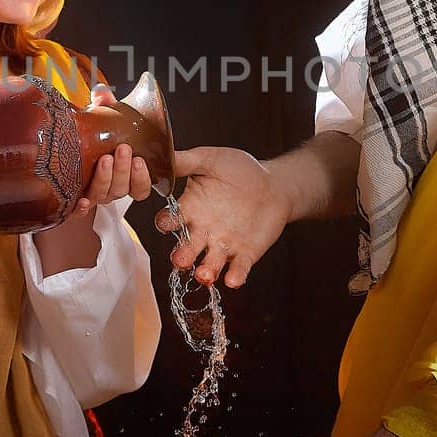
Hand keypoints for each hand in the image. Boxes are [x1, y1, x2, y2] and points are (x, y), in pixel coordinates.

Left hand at [77, 84, 153, 209]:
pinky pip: (79, 211)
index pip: (140, 188)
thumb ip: (105, 106)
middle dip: (124, 170)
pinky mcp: (75, 201)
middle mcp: (112, 188)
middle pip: (122, 189)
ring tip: (105, 160)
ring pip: (104, 196)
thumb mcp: (102, 119)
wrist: (70, 143)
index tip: (140, 160)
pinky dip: (81, 208)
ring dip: (106, 179)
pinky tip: (81, 200)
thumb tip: (102, 93)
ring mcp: (94, 195)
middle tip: (123, 150)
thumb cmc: (95, 136)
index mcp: (125, 175)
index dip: (142, 178)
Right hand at [153, 146, 291, 287]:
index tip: (166, 224)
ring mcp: (223, 245)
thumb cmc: (241, 171)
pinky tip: (233, 280)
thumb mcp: (211, 160)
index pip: (169, 221)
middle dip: (181, 256)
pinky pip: (237, 269)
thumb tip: (161, 156)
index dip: (165, 224)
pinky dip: (235, 276)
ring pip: (208, 264)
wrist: (275, 185)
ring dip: (205, 272)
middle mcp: (202, 231)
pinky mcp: (245, 254)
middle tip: (182, 259)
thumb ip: (186, 161)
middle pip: (184, 249)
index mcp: (190, 209)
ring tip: (205, 274)